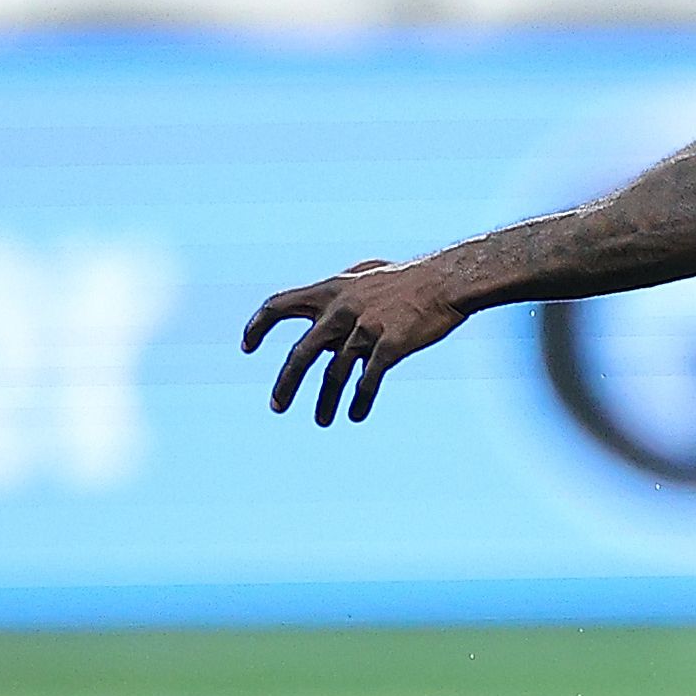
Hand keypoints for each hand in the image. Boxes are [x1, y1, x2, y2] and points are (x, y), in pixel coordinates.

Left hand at [244, 259, 471, 424]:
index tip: (247, 346)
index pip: (279, 305)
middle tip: (276, 406)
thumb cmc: (411, 277)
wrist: (448, 280)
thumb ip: (340, 292)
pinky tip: (355, 415)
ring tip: (321, 421)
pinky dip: (359, 401)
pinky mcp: (391, 345)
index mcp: (331, 291)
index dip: (258, 326)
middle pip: (301, 353)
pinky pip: (368, 381)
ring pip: (334, 374)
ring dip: (325, 401)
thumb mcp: (366, 275)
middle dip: (286, 383)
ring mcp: (365, 329)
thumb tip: (324, 305)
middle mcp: (341, 311)